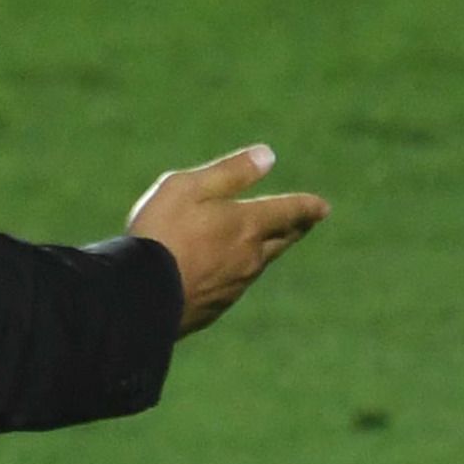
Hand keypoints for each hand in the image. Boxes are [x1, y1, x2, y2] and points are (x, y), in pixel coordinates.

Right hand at [124, 144, 331, 336]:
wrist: (140, 293)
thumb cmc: (161, 232)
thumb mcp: (188, 187)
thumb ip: (230, 172)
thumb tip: (268, 155)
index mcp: (248, 224)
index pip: (289, 211)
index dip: (307, 206)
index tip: (322, 207)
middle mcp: (250, 256)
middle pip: (282, 240)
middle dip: (295, 228)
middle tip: (304, 223)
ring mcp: (235, 285)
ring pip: (259, 264)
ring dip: (266, 251)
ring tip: (264, 244)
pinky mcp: (216, 307)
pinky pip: (234, 286)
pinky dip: (236, 274)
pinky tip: (223, 273)